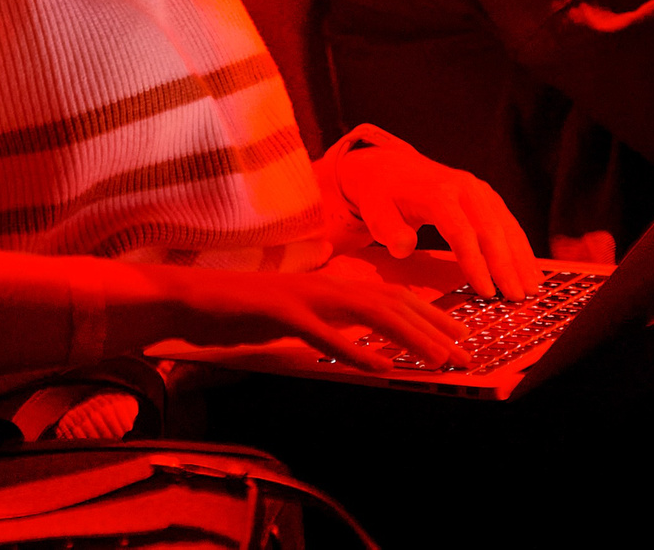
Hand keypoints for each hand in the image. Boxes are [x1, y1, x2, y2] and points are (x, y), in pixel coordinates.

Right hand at [134, 258, 477, 373]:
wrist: (188, 299)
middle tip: (465, 353)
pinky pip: (323, 333)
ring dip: (408, 337)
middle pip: (391, 302)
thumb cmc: (241, 313)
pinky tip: (381, 367)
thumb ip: (331, 326)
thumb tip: (368, 345)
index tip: (460, 337)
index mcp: (330, 286)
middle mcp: (324, 285)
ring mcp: (303, 297)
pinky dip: (355, 350)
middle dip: (433, 327)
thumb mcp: (296, 319)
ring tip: (438, 359)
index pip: (390, 297)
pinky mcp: (280, 313)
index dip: (429, 315)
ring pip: (368, 312)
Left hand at [320, 133, 541, 300]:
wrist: (389, 168)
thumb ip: (388, 231)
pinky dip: (519, 245)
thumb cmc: (382, 196)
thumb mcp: (375, 212)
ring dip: (520, 257)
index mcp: (437, 193)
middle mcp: (463, 187)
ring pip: (505, 225)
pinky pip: (507, 221)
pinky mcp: (485, 195)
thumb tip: (404, 247)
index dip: (476, 264)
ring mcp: (478, 189)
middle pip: (490, 229)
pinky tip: (528, 268)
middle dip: (506, 266)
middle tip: (517, 297)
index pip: (461, 232)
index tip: (486, 292)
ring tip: (532, 288)